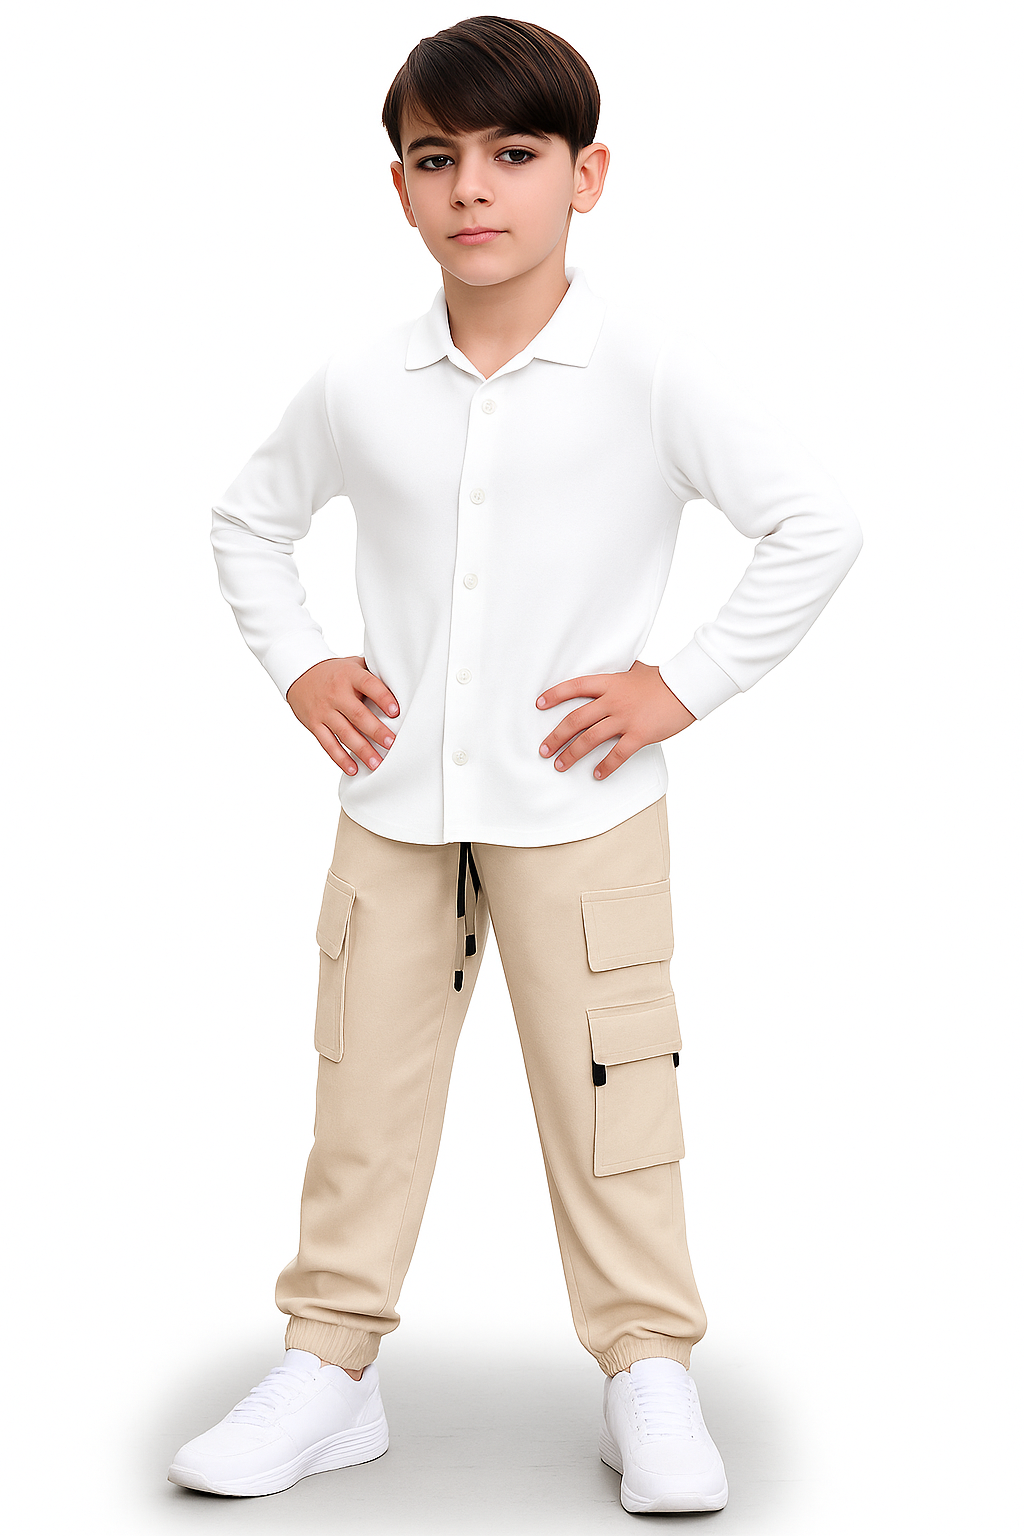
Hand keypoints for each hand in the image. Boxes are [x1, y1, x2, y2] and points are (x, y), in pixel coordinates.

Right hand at [286, 656, 399, 774]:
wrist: (301, 674)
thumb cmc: (337, 673)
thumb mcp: (354, 665)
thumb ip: (374, 673)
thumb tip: (405, 681)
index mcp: (350, 676)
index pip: (369, 685)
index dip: (382, 698)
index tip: (396, 711)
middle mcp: (336, 693)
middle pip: (357, 715)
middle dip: (375, 731)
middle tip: (391, 744)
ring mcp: (324, 710)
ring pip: (344, 733)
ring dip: (362, 750)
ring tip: (377, 763)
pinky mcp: (314, 724)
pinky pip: (328, 744)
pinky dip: (340, 758)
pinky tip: (354, 769)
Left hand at [536, 660, 695, 779]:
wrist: (687, 688)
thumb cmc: (662, 679)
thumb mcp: (636, 670)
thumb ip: (620, 674)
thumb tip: (614, 670)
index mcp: (610, 683)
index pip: (575, 686)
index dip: (555, 695)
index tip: (538, 704)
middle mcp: (613, 701)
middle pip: (576, 719)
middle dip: (556, 736)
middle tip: (543, 750)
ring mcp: (626, 718)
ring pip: (590, 739)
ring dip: (572, 754)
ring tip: (560, 765)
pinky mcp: (640, 734)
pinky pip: (617, 754)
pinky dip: (605, 766)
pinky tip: (596, 775)